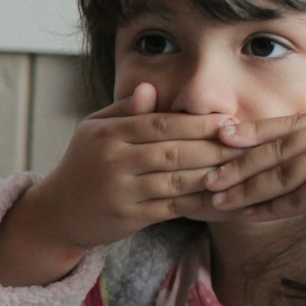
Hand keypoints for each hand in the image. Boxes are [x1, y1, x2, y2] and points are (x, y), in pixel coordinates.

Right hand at [0, 84, 236, 284]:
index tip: (230, 122)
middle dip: (216, 148)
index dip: (199, 123)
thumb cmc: (83, 165)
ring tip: (243, 168)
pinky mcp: (131, 218)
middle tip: (248, 144)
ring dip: (215, 174)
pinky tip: (223, 194)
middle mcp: (114, 161)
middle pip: (175, 151)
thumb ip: (125, 110)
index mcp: (107, 134)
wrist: (57, 213)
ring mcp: (122, 191)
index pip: (161, 124)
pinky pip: (175, 207)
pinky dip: (202, 201)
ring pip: (179, 180)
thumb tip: (150, 88)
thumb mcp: (94, 130)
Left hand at [204, 109, 305, 239]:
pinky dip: (266, 206)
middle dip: (236, 160)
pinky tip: (245, 213)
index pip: (289, 124)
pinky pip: (293, 195)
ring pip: (278, 172)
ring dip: (243, 186)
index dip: (253, 131)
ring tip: (215, 196)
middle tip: (204, 172)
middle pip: (276, 145)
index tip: (221, 136)